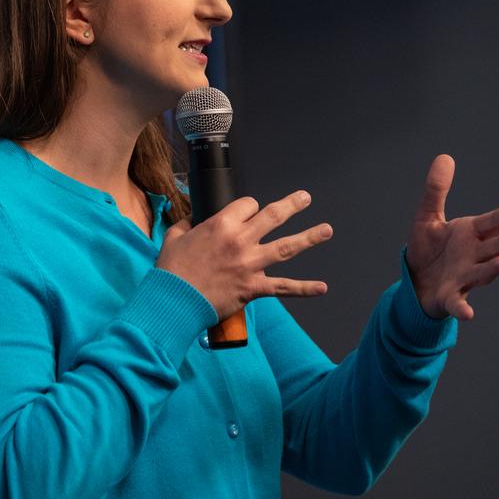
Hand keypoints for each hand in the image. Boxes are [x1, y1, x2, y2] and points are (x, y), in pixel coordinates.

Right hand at [156, 191, 332, 321]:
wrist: (174, 300)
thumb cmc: (172, 268)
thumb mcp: (175, 236)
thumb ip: (188, 223)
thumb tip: (194, 220)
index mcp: (222, 225)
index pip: (248, 205)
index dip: (249, 207)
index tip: (249, 212)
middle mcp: (241, 241)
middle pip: (273, 216)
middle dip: (292, 205)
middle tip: (306, 198)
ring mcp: (250, 265)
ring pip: (287, 247)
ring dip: (309, 237)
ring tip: (327, 230)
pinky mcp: (253, 288)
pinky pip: (284, 287)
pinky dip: (304, 288)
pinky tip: (322, 287)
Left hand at [405, 155, 498, 320]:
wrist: (416, 281)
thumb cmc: (429, 248)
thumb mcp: (428, 216)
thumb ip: (436, 190)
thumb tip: (445, 156)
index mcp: (471, 234)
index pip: (490, 223)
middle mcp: (474, 256)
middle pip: (496, 248)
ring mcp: (464, 278)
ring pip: (482, 274)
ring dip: (493, 270)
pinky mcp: (450, 298)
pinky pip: (458, 304)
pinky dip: (463, 309)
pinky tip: (469, 314)